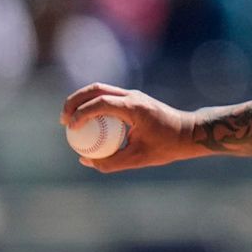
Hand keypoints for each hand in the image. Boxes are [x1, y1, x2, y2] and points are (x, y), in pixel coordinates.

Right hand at [60, 83, 201, 171]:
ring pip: (100, 89)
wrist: (188, 132)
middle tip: (63, 120)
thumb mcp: (138, 159)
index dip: (82, 113)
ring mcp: (133, 95)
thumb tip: (85, 160)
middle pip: (96, 89)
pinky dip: (92, 105)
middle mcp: (132, 96)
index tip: (70, 128)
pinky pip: (107, 97)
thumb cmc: (167, 146)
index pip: (101, 103)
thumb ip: (110, 162)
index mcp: (135, 107)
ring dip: (82, 100)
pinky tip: (86, 122)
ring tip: (69, 119)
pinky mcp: (133, 98)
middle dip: (75, 101)